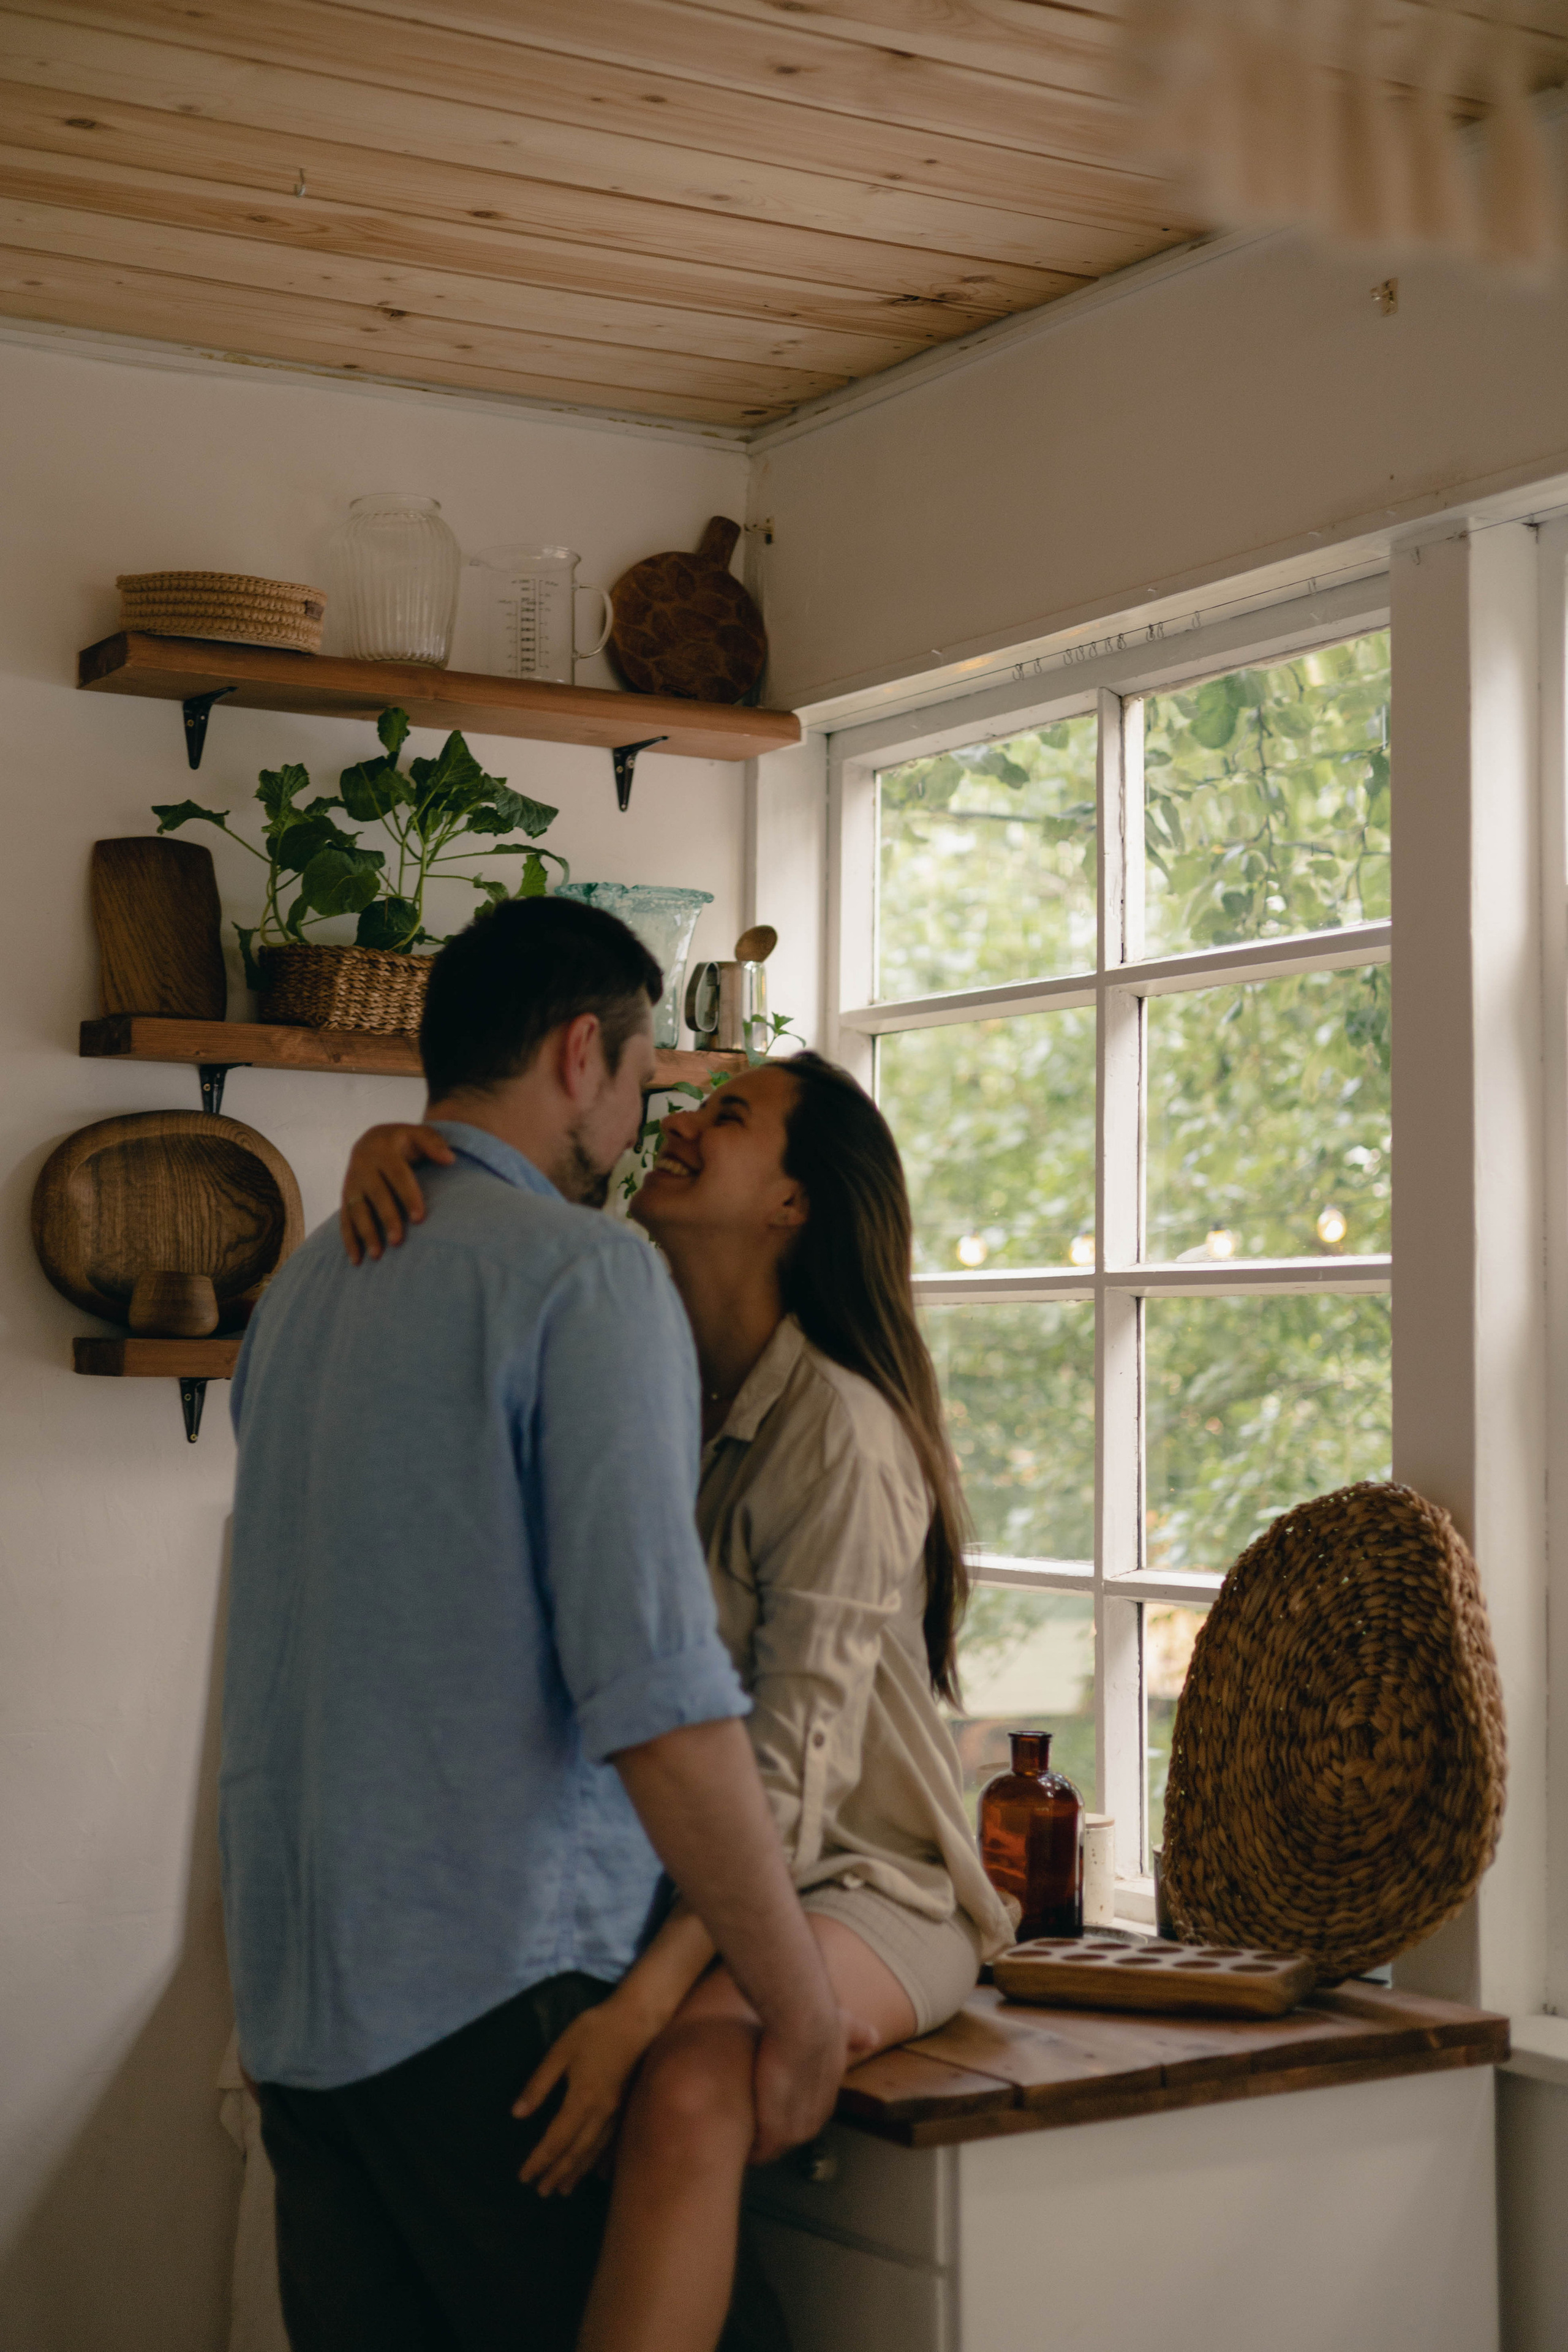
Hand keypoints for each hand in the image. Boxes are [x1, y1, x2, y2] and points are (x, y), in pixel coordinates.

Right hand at [340, 1124, 454, 1262]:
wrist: (372, 1139)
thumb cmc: (404, 1141)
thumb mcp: (419, 1134)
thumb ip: (434, 1145)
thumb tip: (450, 1160)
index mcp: (382, 1149)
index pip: (397, 1175)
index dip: (408, 1196)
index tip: (419, 1218)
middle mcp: (363, 1165)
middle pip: (375, 1194)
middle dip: (386, 1218)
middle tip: (398, 1241)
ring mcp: (351, 1182)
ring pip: (356, 1209)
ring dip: (365, 1232)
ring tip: (377, 1255)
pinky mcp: (345, 1196)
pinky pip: (344, 1219)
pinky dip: (349, 1239)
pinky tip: (357, 1259)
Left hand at [513, 1997, 659, 2197]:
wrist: (639, 2018)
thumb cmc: (596, 2029)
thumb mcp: (561, 2050)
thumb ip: (539, 2083)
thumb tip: (517, 2114)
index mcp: (581, 2100)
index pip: (555, 2141)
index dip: (539, 2161)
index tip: (524, 2177)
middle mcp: (600, 2114)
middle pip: (575, 2153)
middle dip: (557, 2173)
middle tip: (541, 2192)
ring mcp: (617, 2113)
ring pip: (594, 2152)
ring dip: (577, 2172)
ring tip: (563, 2188)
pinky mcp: (627, 2107)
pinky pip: (611, 2144)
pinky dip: (600, 2162)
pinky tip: (597, 2172)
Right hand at [747, 2004, 875, 2168]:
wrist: (802, 2023)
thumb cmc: (820, 2021)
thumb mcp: (845, 2029)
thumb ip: (857, 2035)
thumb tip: (872, 2038)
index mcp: (825, 2098)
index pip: (805, 2115)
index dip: (786, 2109)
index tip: (770, 2101)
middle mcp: (814, 2120)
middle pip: (789, 2134)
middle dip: (770, 2127)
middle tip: (749, 2117)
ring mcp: (795, 2129)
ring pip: (774, 2146)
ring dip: (757, 2140)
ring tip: (736, 2131)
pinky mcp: (774, 2131)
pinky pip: (759, 2151)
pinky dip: (748, 2147)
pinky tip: (733, 2136)